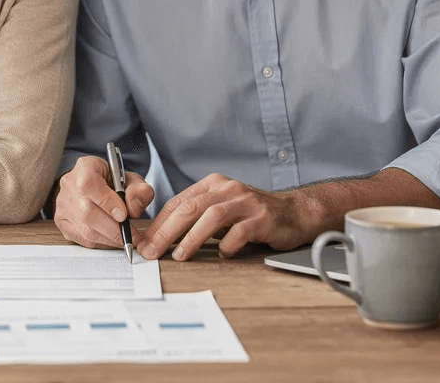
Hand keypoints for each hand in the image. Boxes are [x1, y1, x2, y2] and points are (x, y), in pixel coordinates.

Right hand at [54, 156, 152, 248]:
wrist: (94, 185)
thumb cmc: (114, 182)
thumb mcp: (131, 179)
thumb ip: (138, 191)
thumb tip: (134, 209)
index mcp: (85, 167)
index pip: (89, 184)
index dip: (107, 202)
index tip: (124, 215)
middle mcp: (69, 185)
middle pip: (87, 212)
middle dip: (114, 229)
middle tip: (132, 236)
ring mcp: (62, 205)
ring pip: (85, 230)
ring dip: (109, 239)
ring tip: (125, 239)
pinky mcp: (62, 222)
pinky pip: (82, 239)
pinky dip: (101, 243)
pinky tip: (112, 240)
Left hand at [138, 174, 308, 260]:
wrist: (295, 212)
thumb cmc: (253, 215)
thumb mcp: (221, 210)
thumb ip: (198, 219)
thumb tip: (162, 238)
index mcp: (212, 184)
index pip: (178, 202)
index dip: (158, 223)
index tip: (144, 242)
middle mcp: (227, 189)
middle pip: (190, 207)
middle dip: (166, 231)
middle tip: (152, 251)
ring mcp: (246, 201)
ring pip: (211, 216)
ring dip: (192, 237)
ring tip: (179, 255)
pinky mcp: (263, 217)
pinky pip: (240, 231)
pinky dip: (228, 244)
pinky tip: (223, 254)